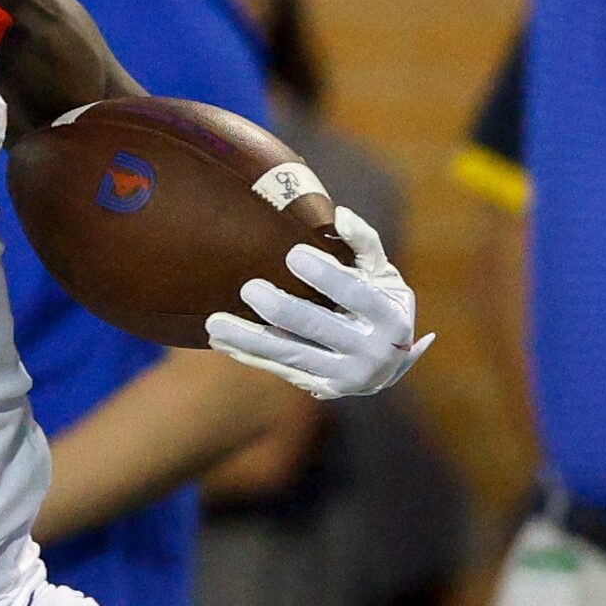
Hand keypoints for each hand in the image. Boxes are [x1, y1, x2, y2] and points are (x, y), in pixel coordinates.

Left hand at [208, 207, 432, 398]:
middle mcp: (374, 352)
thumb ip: (364, 243)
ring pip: (291, 353)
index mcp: (391, 317)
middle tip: (248, 288)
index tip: (292, 254)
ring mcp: (348, 376)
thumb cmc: (377, 301)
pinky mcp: (325, 389)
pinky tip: (223, 342)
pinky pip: (282, 370)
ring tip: (215, 323)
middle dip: (281, 309)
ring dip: (250, 338)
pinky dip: (251, 356)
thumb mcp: (381, 273)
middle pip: (318, 327)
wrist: (388, 360)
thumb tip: (340, 215)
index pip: (356, 294)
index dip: (326, 276)